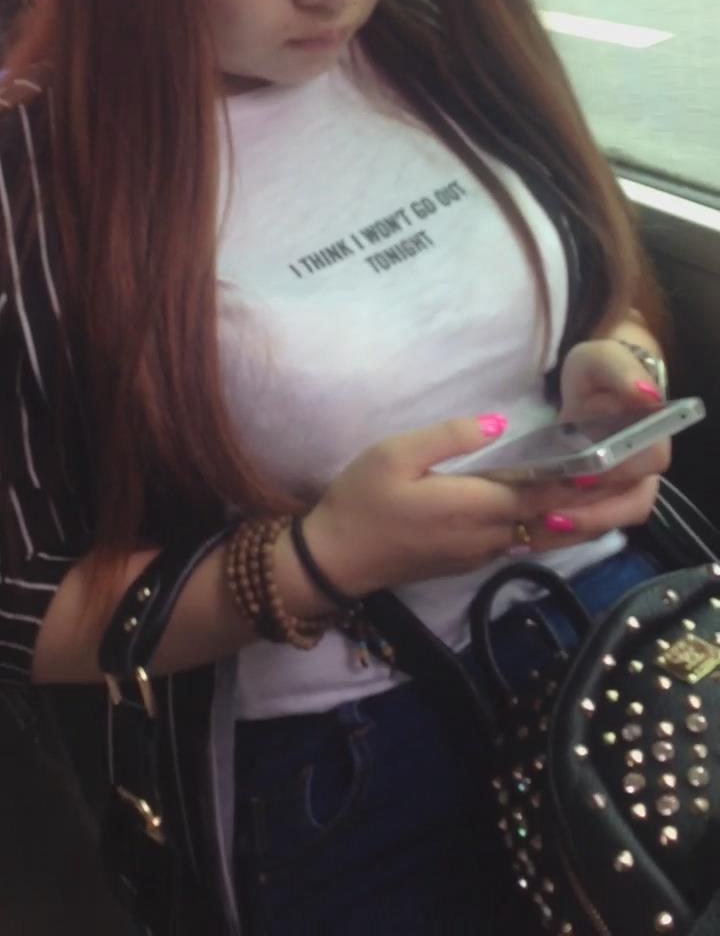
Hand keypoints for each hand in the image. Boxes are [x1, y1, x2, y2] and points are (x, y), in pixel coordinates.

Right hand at [302, 415, 634, 595]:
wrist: (337, 559)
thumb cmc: (362, 499)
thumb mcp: (395, 454)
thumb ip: (450, 436)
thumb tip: (500, 423)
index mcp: (474, 506)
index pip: (540, 490)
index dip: (578, 476)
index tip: (609, 455)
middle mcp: (488, 535)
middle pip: (553, 520)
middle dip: (590, 501)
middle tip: (623, 476)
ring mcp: (481, 552)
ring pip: (542, 536)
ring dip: (575, 517)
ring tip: (607, 492)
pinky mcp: (471, 560)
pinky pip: (523, 542)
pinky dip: (548, 526)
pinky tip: (558, 507)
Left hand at [555, 338, 670, 534]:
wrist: (590, 385)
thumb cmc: (598, 371)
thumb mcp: (604, 362)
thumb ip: (623, 372)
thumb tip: (647, 395)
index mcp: (651, 433)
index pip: (648, 464)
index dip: (618, 475)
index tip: (579, 479)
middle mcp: (643, 467)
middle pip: (630, 504)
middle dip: (592, 515)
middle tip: (548, 516)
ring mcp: (621, 487)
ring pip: (611, 521)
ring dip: (577, 530)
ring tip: (537, 528)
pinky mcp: (598, 499)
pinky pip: (590, 525)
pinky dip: (566, 532)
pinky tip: (533, 531)